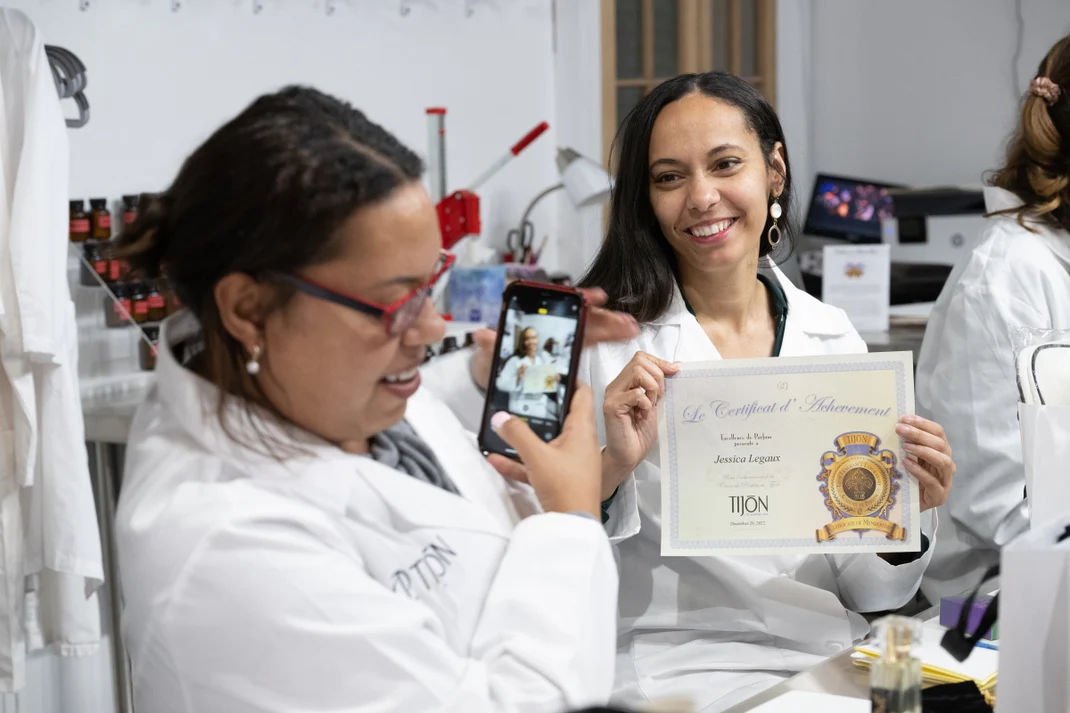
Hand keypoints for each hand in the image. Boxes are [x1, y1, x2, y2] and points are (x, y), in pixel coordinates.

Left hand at [468, 287, 639, 390]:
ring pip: (591, 327)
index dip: (577, 299)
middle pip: (582, 317)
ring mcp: (562, 336)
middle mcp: (553, 326)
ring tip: (630, 327)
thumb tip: (481, 335)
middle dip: (604, 317)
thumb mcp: (489, 352)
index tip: (592, 297)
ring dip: (612, 326)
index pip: (560, 307)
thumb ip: (488, 343)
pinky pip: (591, 340)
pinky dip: (608, 336)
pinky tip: (623, 334)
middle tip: (623, 320)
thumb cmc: (492, 358)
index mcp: (537, 322)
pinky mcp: (568, 350)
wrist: (493, 374)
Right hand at [486, 383, 600, 517]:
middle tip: (523, 397)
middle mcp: (579, 443)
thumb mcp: (537, 456)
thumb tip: (502, 416)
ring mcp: (570, 462)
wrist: (573, 526)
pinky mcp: (560, 480)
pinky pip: (536, 465)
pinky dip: (519, 462)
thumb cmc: (568, 488)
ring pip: (546, 442)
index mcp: (582, 430)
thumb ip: (517, 434)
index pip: (582, 394)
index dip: (570, 381)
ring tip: (503, 429)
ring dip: (525, 437)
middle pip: (560, 417)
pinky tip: (497, 460)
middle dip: (540, 409)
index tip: (552, 373)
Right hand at [601, 351, 679, 498]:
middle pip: (640, 360)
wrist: (629, 456)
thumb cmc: (639, 434)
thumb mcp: (655, 404)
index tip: (674, 372)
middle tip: (658, 397)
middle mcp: (615, 386)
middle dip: (658, 376)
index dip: (659, 362)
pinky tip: (643, 415)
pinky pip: (636, 393)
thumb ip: (660, 385)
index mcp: (624, 383)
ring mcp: (611, 395)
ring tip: (651, 405)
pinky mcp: (612, 407)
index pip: (641, 357)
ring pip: (637, 371)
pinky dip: (646, 403)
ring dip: (652, 388)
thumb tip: (675, 365)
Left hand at [895, 415, 954, 511]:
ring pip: (943, 461)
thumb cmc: (907, 480)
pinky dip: (920, 471)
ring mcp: (945, 482)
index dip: (923, 423)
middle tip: (900, 429)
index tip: (905, 418)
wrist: (907, 507)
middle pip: (940, 444)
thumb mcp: (907, 458)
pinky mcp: (939, 496)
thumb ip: (906, 444)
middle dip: (920, 434)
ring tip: (905, 447)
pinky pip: (933, 482)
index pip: (938, 432)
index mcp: (940, 452)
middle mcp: (946, 465)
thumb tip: (895, 424)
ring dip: (923, 451)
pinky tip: (907, 464)